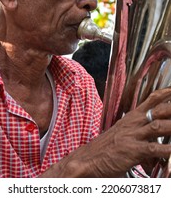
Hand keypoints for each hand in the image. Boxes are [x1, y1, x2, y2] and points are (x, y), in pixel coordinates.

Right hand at [39, 87, 170, 177]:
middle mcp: (133, 123)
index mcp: (131, 117)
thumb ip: (139, 131)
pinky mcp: (133, 151)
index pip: (151, 100)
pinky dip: (167, 150)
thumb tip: (154, 134)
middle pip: (158, 111)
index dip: (165, 94)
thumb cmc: (107, 146)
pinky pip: (154, 149)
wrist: (89, 158)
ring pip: (158, 127)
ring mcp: (133, 136)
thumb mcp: (122, 132)